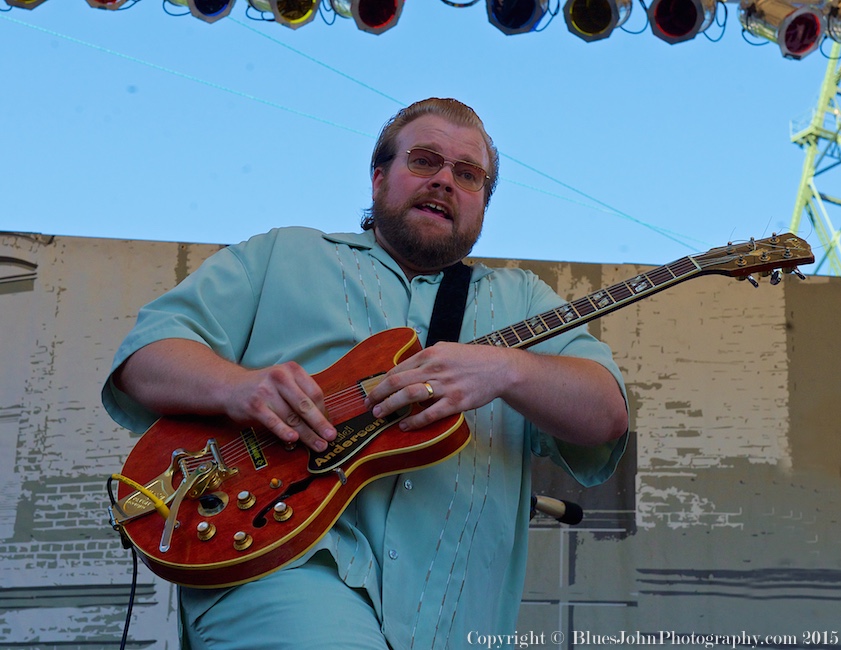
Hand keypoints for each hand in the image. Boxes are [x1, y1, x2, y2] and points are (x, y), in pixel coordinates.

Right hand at [223, 362, 336, 451]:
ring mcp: (266, 391)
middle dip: (320, 424)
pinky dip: (284, 431)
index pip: (315, 392)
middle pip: (306, 405)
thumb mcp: (283, 381)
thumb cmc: (262, 387)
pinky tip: (294, 438)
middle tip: (330, 436)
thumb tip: (323, 418)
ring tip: (317, 444)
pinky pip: (273, 421)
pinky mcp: (254, 405)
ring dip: (307, 434)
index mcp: (292, 370)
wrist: (230, 386)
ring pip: (292, 417)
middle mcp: (280, 377)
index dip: (324, 411)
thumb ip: (301, 394)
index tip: (329, 424)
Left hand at [364, 343, 510, 430]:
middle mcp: (435, 368)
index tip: (373, 391)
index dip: (381, 382)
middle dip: (378, 395)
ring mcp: (445, 386)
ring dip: (390, 406)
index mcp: (430, 354)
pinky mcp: (456, 402)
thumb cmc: (471, 359)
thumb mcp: (446, 349)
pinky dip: (414, 421)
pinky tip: (405, 425)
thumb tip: (405, 368)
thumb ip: (426, 358)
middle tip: (368, 405)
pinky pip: (429, 413)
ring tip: (380, 414)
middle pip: (397, 382)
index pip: (398, 369)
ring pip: (409, 396)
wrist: (499, 368)